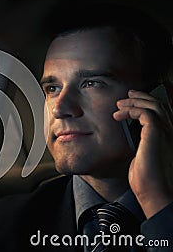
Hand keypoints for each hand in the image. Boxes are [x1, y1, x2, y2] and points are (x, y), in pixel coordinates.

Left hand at [113, 89, 172, 218]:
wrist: (154, 193)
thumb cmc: (147, 180)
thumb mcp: (142, 157)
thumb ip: (140, 144)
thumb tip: (129, 137)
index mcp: (169, 137)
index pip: (163, 112)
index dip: (148, 103)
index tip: (131, 100)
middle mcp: (171, 132)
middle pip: (160, 105)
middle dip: (142, 98)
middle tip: (126, 96)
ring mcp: (167, 133)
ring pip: (154, 106)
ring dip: (135, 102)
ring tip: (119, 104)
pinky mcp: (157, 135)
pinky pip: (146, 114)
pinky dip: (133, 110)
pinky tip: (120, 115)